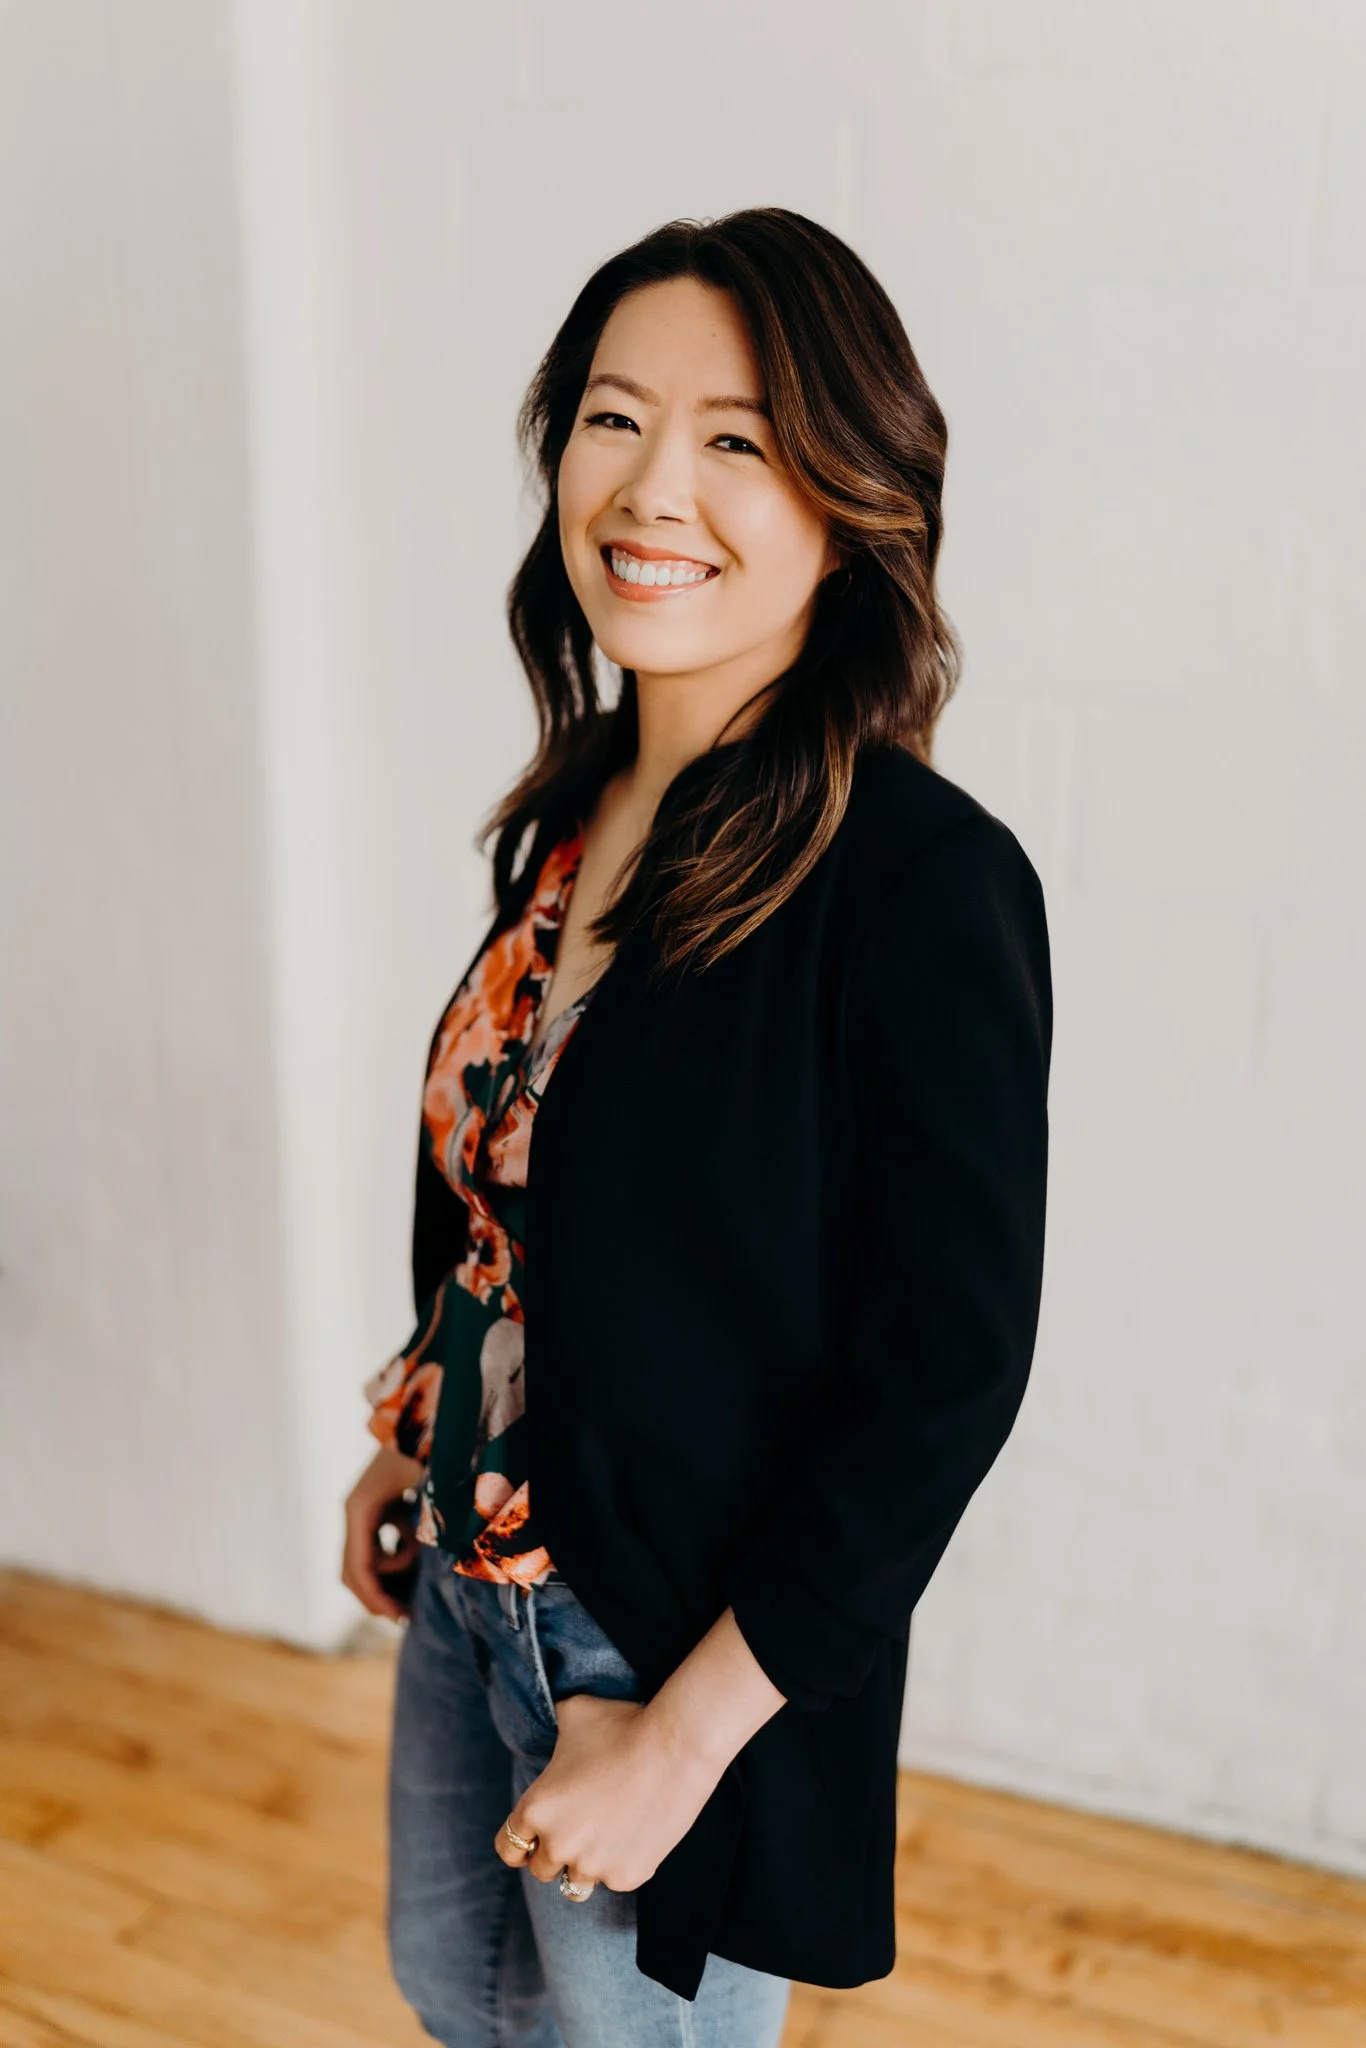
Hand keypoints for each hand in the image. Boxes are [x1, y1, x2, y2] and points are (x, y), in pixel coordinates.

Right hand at [342, 1444, 428, 1621]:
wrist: (423, 1414)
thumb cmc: (424, 1447)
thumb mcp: (424, 1486)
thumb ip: (421, 1525)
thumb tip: (422, 1565)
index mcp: (359, 1509)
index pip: (358, 1568)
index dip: (376, 1598)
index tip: (398, 1618)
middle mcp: (355, 1511)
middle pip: (352, 1569)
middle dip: (376, 1597)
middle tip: (404, 1618)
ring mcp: (362, 1509)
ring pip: (362, 1559)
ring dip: (384, 1579)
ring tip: (409, 1599)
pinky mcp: (375, 1506)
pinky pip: (376, 1543)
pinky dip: (392, 1559)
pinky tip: (415, 1562)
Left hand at [493, 1693, 723, 1897]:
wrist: (676, 1746)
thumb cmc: (623, 1724)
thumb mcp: (574, 1713)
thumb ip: (553, 1729)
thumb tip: (551, 1718)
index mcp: (537, 1809)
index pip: (508, 1848)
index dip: (520, 1842)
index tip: (532, 1840)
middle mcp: (559, 1844)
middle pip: (541, 1870)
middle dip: (555, 1853)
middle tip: (578, 1830)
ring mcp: (593, 1865)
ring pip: (576, 1884)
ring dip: (585, 1865)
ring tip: (603, 1838)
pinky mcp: (627, 1876)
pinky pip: (614, 1879)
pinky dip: (620, 1863)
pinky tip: (634, 1833)